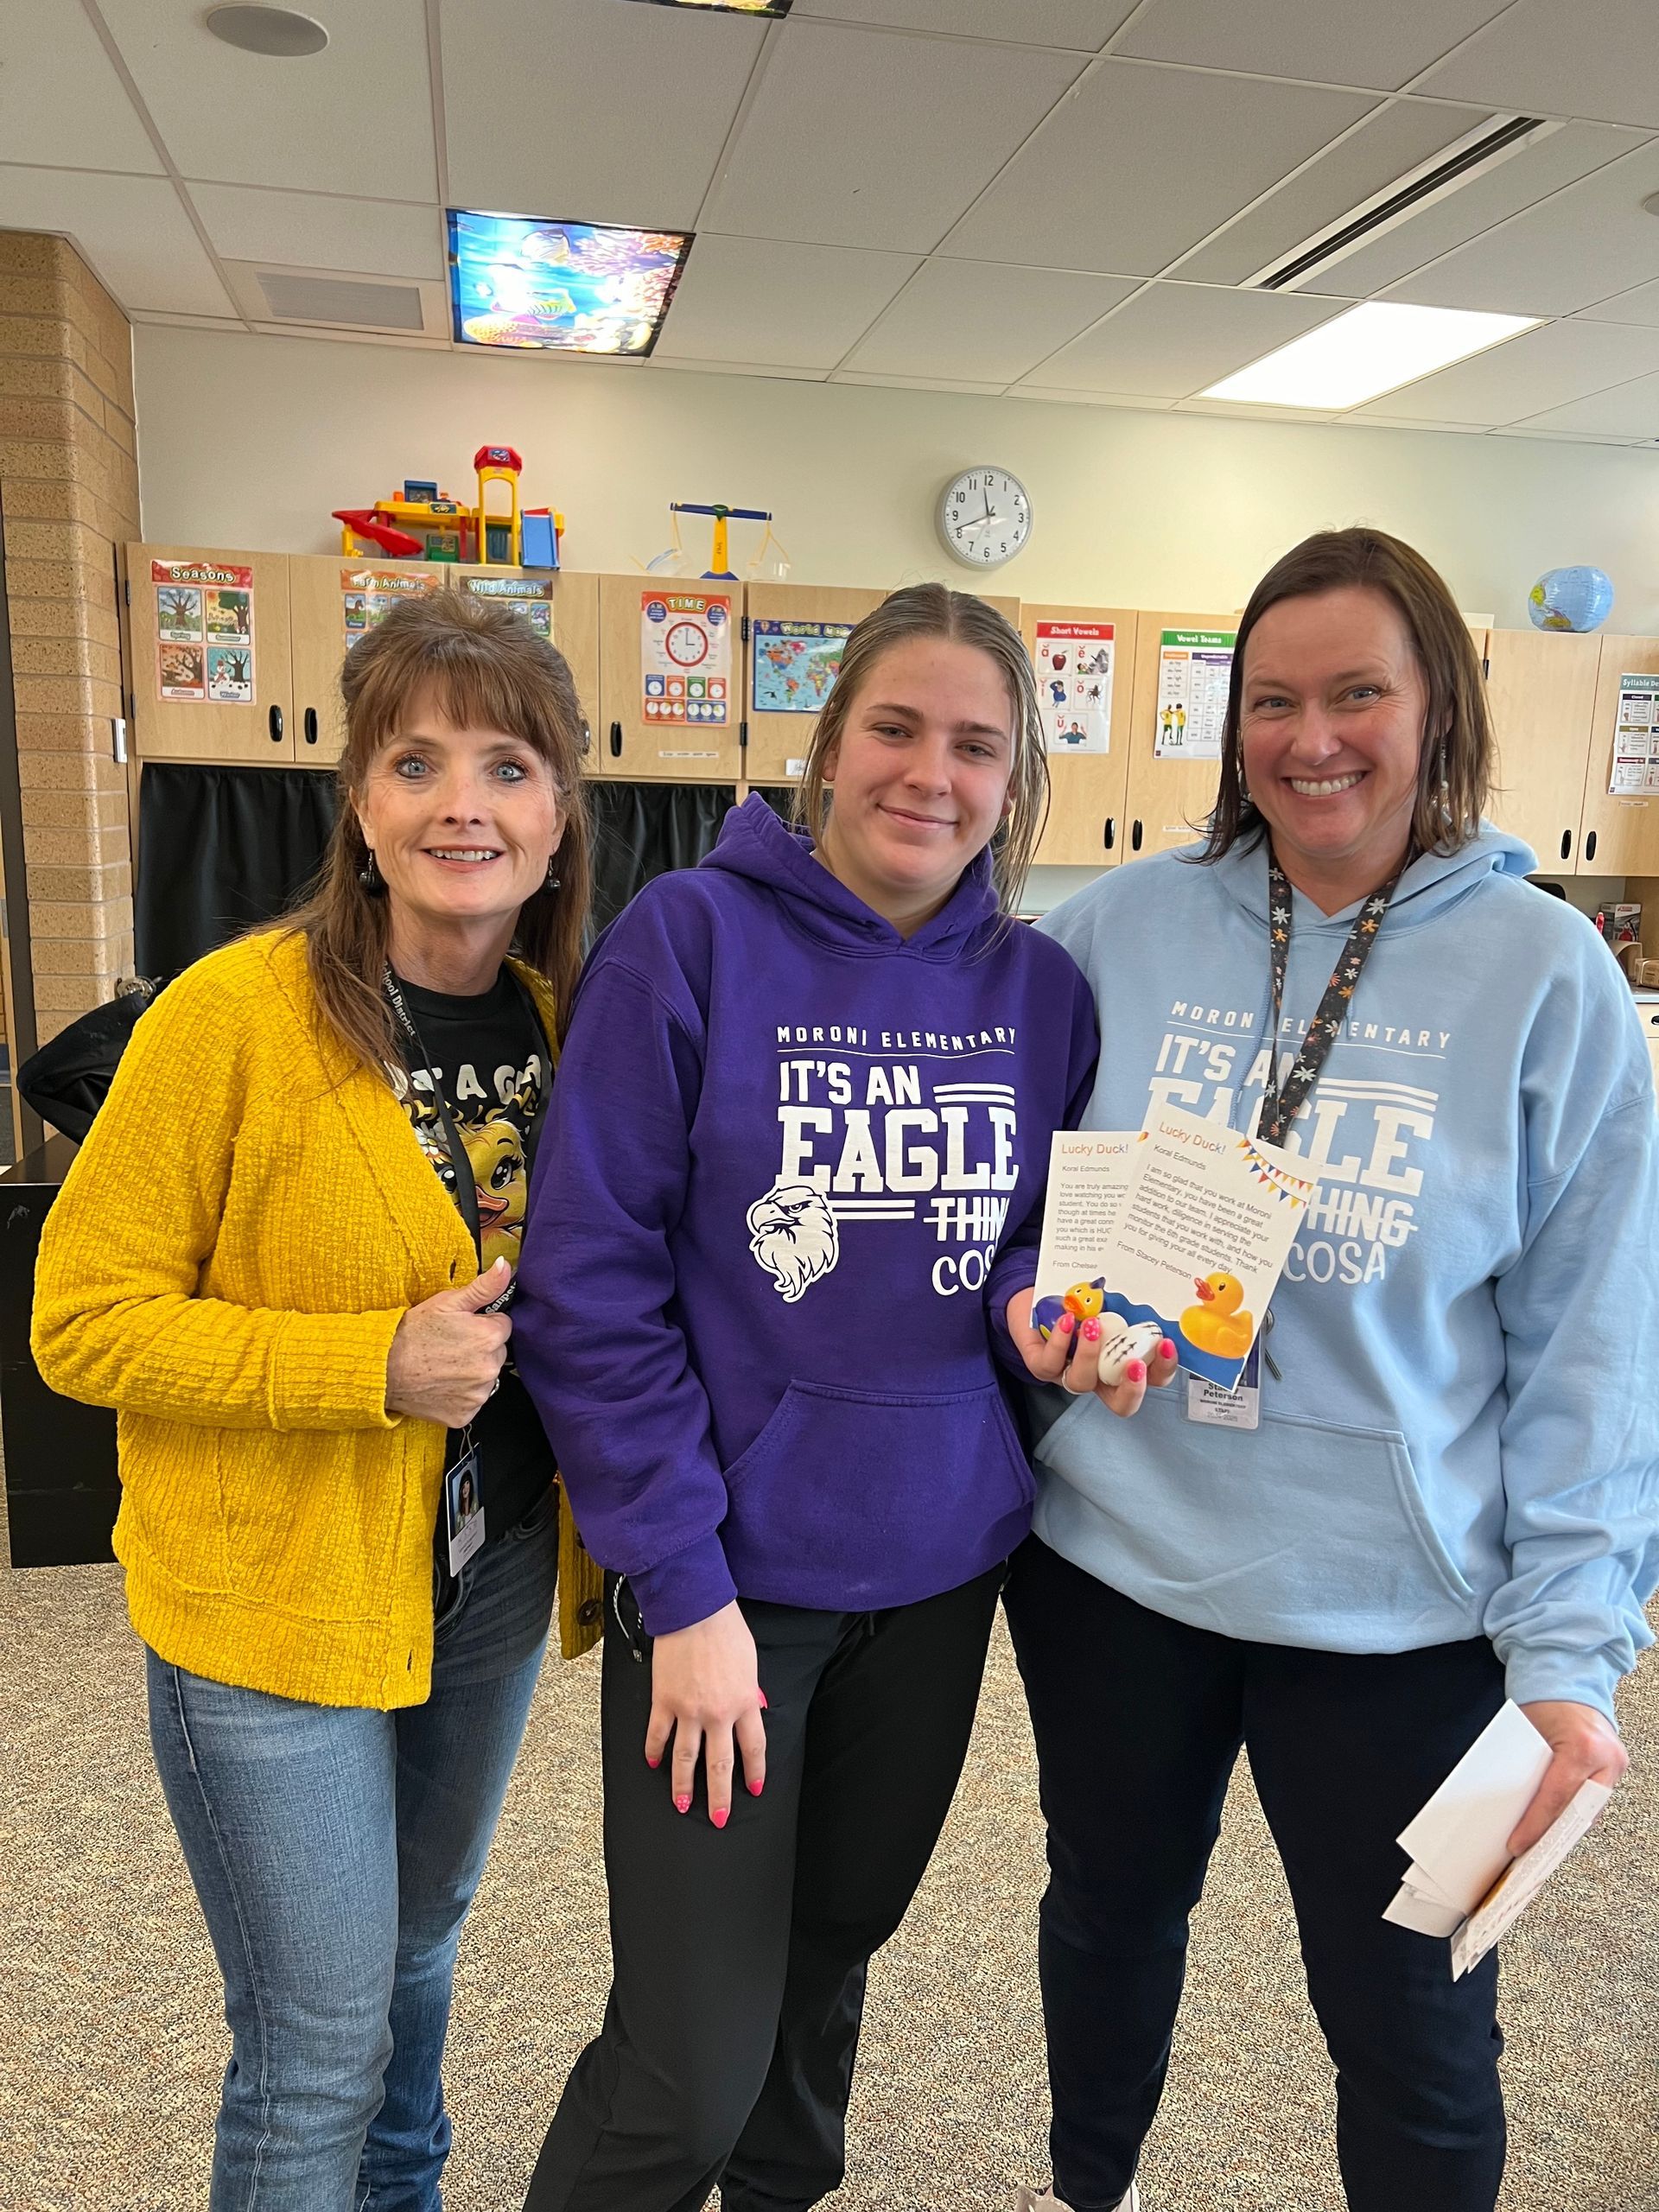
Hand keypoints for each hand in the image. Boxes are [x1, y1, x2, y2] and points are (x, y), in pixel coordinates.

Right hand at [384, 1256, 511, 1426]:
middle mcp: (489, 1367)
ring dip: (472, 1372)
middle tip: (451, 1346)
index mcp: (489, 1336)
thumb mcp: (447, 1302)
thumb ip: (483, 1286)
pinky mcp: (465, 1415)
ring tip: (444, 1365)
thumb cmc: (412, 1333)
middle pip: (497, 1352)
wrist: (382, 1368)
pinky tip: (442, 1384)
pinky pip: (472, 1401)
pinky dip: (461, 1394)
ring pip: (486, 1377)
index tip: (462, 1328)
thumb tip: (505, 1267)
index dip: (482, 1324)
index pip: (502, 1326)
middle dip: (480, 1348)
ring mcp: (477, 1394)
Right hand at [645, 1600, 766, 1827]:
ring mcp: (688, 1710)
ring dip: (683, 1786)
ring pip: (685, 1758)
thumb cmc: (726, 1630)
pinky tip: (654, 1764)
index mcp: (743, 1703)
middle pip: (719, 1765)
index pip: (753, 1748)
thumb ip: (750, 1692)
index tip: (754, 1789)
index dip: (755, 1772)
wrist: (695, 1610)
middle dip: (719, 1797)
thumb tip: (754, 1709)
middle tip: (719, 1819)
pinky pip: (657, 1734)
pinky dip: (654, 1752)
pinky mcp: (663, 1701)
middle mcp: (717, 1713)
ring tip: (683, 1805)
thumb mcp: (750, 1663)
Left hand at [1005, 1289, 1179, 1418]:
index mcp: (1121, 1364)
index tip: (1166, 1344)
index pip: (1152, 1379)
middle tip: (1136, 1364)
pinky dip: (1061, 1341)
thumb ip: (1131, 1309)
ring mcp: (1068, 1375)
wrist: (1037, 1294)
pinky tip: (1068, 1320)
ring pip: (1082, 1383)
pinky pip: (1051, 1363)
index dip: (1163, 1369)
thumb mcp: (1110, 1303)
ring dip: (1091, 1355)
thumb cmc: (1080, 1302)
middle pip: (1121, 1404)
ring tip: (1093, 1325)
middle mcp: (1097, 1377)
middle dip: (1133, 1389)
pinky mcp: (1041, 1367)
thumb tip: (1158, 1298)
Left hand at [1509, 1700, 1626, 1854]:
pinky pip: (1594, 1799)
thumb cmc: (1546, 1698)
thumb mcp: (1528, 1732)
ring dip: (1565, 1827)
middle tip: (1529, 1854)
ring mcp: (1616, 1764)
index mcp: (1583, 1748)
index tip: (1518, 1844)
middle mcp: (1607, 1758)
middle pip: (1578, 1811)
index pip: (1556, 1799)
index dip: (1535, 1826)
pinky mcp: (1615, 1767)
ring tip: (1540, 1846)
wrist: (1572, 1676)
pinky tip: (1556, 1826)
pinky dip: (1575, 1812)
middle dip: (1553, 1835)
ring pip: (1590, 1810)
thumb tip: (1510, 1805)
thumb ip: (1526, 1767)